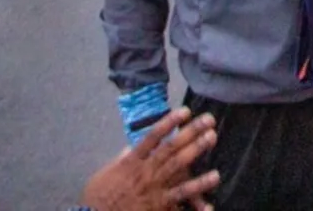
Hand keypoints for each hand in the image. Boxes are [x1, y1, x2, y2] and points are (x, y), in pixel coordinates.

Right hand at [79, 108, 220, 210]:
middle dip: (192, 133)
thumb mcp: (107, 173)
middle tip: (210, 120)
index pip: (153, 137)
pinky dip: (195, 203)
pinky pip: (179, 201)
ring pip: (179, 172)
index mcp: (132, 162)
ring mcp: (154, 190)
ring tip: (212, 144)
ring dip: (197, 154)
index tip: (185, 111)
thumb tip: (131, 147)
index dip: (169, 122)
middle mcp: (145, 173)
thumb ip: (122, 159)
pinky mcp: (158, 207)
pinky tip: (209, 204)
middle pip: (172, 149)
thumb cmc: (99, 197)